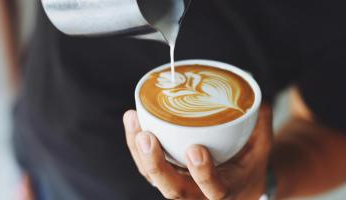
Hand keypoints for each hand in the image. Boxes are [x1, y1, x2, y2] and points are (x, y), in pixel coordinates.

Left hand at [123, 104, 272, 199]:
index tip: (196, 149)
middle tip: (147, 137)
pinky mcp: (167, 176)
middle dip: (156, 165)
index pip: (214, 189)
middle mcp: (198, 195)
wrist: (237, 186)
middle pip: (172, 190)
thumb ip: (260, 124)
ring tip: (133, 119)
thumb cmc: (248, 166)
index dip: (203, 173)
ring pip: (153, 177)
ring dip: (138, 151)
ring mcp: (179, 186)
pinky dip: (136, 146)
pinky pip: (147, 167)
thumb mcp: (261, 148)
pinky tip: (133, 121)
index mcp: (225, 191)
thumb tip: (258, 97)